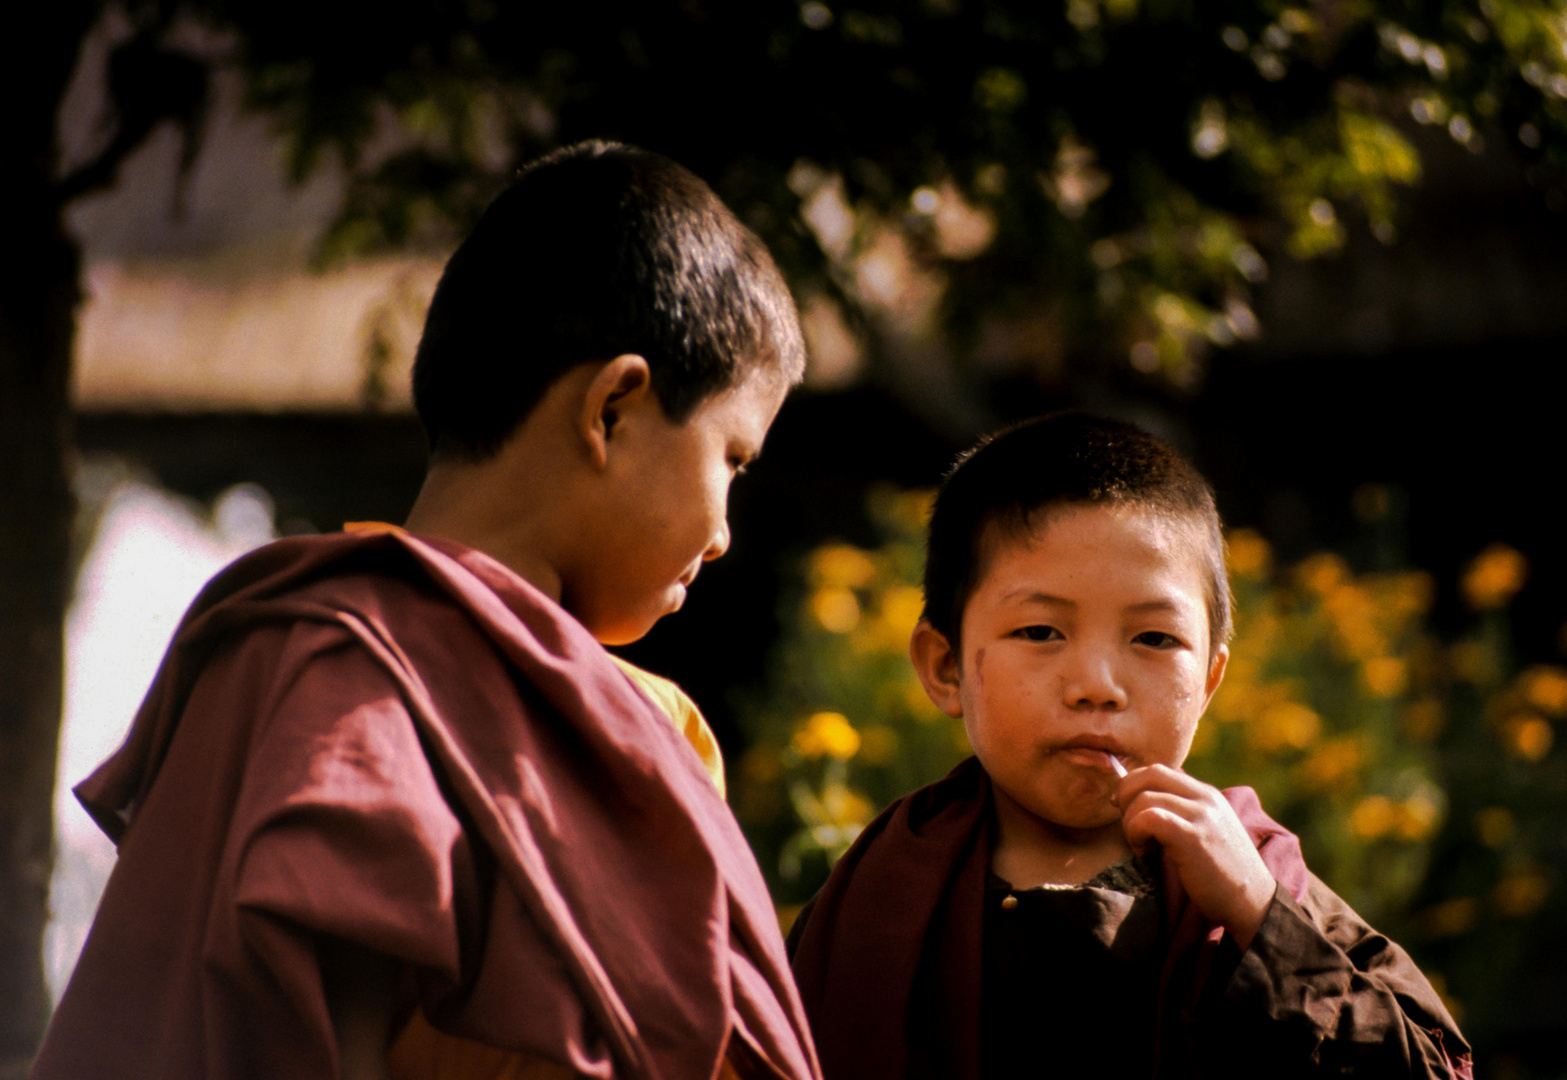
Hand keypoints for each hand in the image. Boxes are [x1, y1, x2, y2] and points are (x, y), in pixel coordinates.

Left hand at [1117, 765, 1276, 948]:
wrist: (1253, 902)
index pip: (1158, 770)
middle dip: (1126, 796)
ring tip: (1142, 846)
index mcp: (1206, 794)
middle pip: (1149, 774)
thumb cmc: (1221, 873)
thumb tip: (1138, 802)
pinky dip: (1136, 833)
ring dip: (1130, 823)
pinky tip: (1145, 853)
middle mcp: (1205, 797)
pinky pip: (1150, 818)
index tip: (1123, 808)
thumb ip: (1181, 813)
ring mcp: (1202, 815)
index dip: (1132, 785)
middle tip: (1129, 827)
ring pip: (1144, 797)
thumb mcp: (1205, 831)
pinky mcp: (1194, 836)